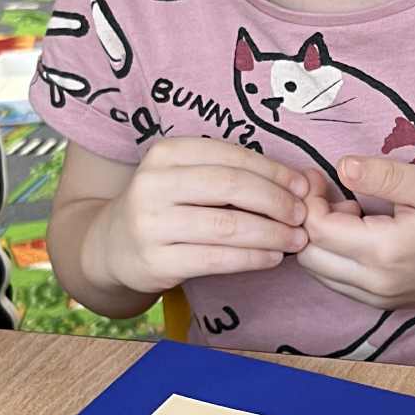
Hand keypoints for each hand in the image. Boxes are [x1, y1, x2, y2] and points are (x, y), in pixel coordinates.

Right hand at [96, 138, 319, 294]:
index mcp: (166, 153)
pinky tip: (272, 258)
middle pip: (231, 187)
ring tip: (296, 239)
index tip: (302, 186)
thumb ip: (231, 173)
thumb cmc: (166, 206)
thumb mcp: (185, 177)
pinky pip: (215, 259)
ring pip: (226, 226)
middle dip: (276, 201)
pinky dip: (251, 258)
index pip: (231, 156)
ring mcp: (151, 224)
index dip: (273, 171)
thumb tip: (300, 181)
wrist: (111, 245)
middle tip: (302, 214)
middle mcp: (154, 184)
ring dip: (270, 233)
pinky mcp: (156, 261)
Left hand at [296, 154, 414, 308]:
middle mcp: (376, 284)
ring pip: (320, 272)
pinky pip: (339, 282)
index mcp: (385, 251)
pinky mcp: (384, 304)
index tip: (320, 176)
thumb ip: (384, 176)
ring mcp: (379, 299)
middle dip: (309, 220)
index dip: (309, 199)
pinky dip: (335, 256)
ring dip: (321, 240)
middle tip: (331, 191)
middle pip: (309, 256)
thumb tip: (342, 166)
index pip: (317, 230)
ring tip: (350, 210)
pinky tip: (361, 232)